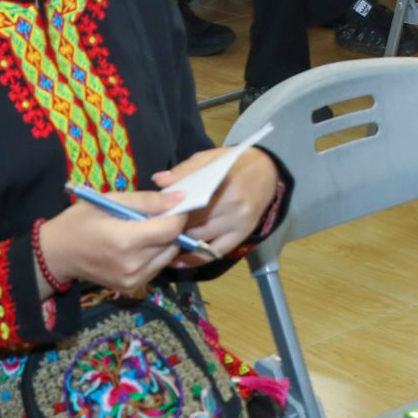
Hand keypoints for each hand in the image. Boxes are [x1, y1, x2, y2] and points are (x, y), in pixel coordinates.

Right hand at [39, 190, 189, 295]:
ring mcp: (132, 280)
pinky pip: (157, 268)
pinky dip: (155, 255)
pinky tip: (139, 245)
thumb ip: (146, 200)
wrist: (57, 254)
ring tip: (145, 230)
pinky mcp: (131, 288)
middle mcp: (132, 265)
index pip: (170, 229)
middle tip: (156, 215)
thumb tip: (179, 199)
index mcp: (125, 240)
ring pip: (168, 256)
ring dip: (164, 242)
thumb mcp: (110, 200)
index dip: (178, 215)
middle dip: (171, 227)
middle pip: (172, 243)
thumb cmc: (80, 221)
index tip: (174, 204)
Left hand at [153, 148, 279, 267]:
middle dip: (170, 229)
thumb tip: (159, 181)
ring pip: (201, 240)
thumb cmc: (235, 163)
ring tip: (159, 245)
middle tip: (150, 233)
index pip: (187, 205)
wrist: (268, 170)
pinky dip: (196, 258)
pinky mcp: (243, 235)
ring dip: (180, 244)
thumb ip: (184, 171)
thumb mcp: (209, 158)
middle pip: (192, 225)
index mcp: (222, 185)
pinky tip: (180, 259)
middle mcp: (232, 207)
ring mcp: (239, 224)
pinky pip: (216, 253)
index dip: (166, 213)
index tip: (149, 218)